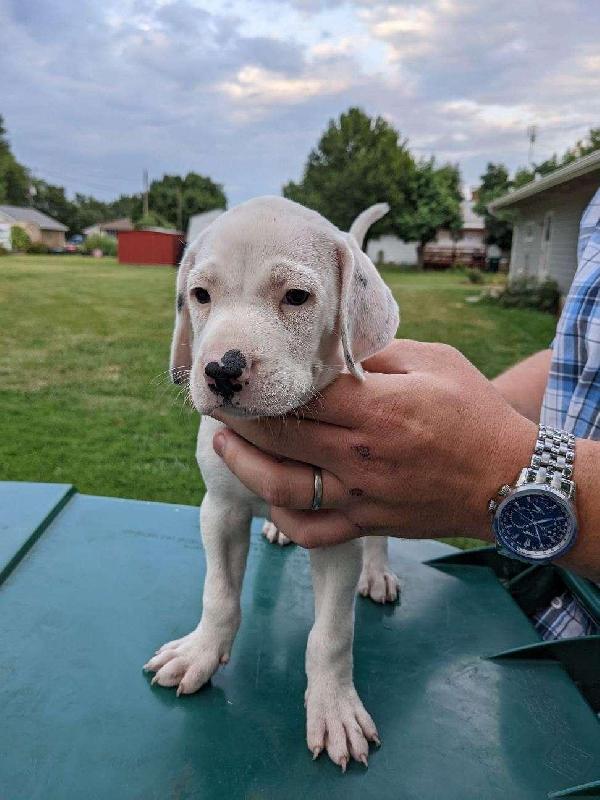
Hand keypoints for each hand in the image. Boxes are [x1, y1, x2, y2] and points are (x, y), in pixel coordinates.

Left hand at [212, 340, 536, 547]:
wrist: (510, 482)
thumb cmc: (476, 415)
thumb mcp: (435, 362)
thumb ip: (380, 354)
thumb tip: (334, 351)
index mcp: (378, 408)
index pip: (303, 393)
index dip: (265, 383)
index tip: (242, 375)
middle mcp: (362, 455)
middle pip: (281, 437)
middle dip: (240, 419)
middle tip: (218, 405)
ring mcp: (362, 495)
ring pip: (283, 487)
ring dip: (245, 466)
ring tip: (224, 446)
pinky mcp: (368, 524)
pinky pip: (312, 530)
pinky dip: (282, 518)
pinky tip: (269, 495)